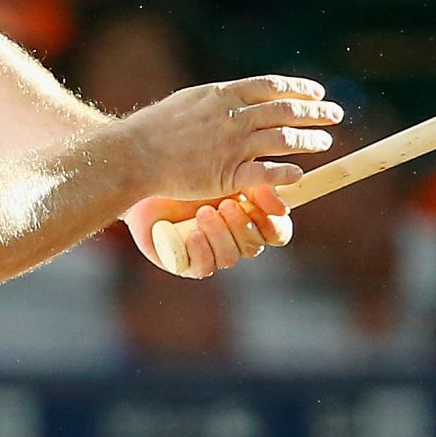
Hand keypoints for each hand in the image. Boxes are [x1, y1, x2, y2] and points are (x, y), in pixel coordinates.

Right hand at [121, 74, 339, 203]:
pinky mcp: (227, 174)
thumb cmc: (157, 127)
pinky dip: (288, 173)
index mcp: (225, 95)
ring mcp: (233, 145)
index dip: (300, 88)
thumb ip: (219, 98)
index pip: (273, 86)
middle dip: (316, 112)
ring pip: (284, 139)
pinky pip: (267, 173)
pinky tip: (300, 174)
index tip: (317, 92)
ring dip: (310, 140)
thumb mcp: (191, 98)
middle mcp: (234, 117)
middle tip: (335, 114)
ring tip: (325, 142)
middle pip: (286, 111)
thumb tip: (240, 96)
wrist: (136, 154)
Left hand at [126, 184, 292, 278]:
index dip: (275, 224)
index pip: (277, 233)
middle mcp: (233, 239)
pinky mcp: (187, 263)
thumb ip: (259, 179)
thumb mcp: (229, 171)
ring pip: (230, 257)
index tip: (266, 206)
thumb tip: (288, 191)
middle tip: (226, 204)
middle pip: (254, 246)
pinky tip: (192, 234)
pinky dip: (202, 249)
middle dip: (241, 226)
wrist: (146, 175)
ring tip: (203, 213)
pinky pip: (204, 267)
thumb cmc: (189, 169)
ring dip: (219, 234)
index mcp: (249, 218)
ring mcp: (211, 252)